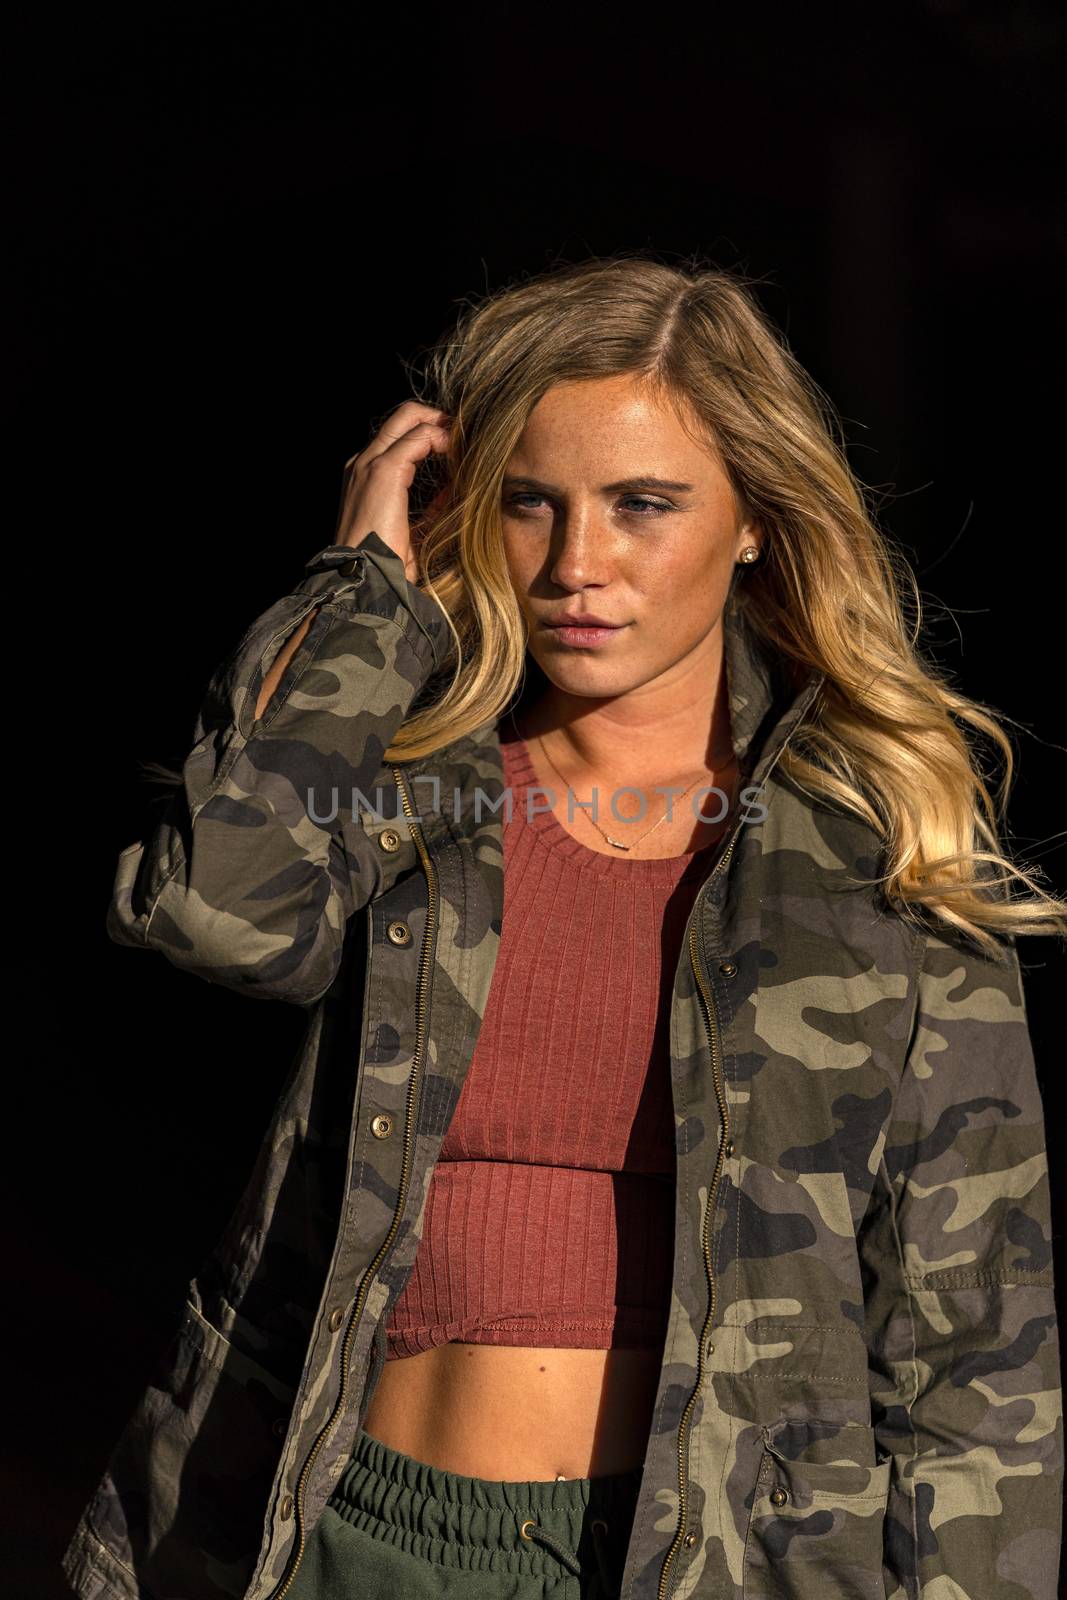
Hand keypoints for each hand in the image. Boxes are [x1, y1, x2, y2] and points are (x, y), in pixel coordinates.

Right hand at [335, 401, 451, 585]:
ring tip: (466, 443)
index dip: (432, 433)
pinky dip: (443, 440)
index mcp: (367, 476)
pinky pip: (419, 437)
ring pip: (411, 417)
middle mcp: (364, 463)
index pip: (400, 436)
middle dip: (439, 417)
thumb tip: (458, 487)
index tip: (459, 446)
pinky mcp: (383, 470)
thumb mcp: (417, 529)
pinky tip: (458, 454)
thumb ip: (434, 504)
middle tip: (467, 434)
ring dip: (444, 426)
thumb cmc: (390, 563)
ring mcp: (370, 463)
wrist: (369, 578)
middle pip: (404, 415)